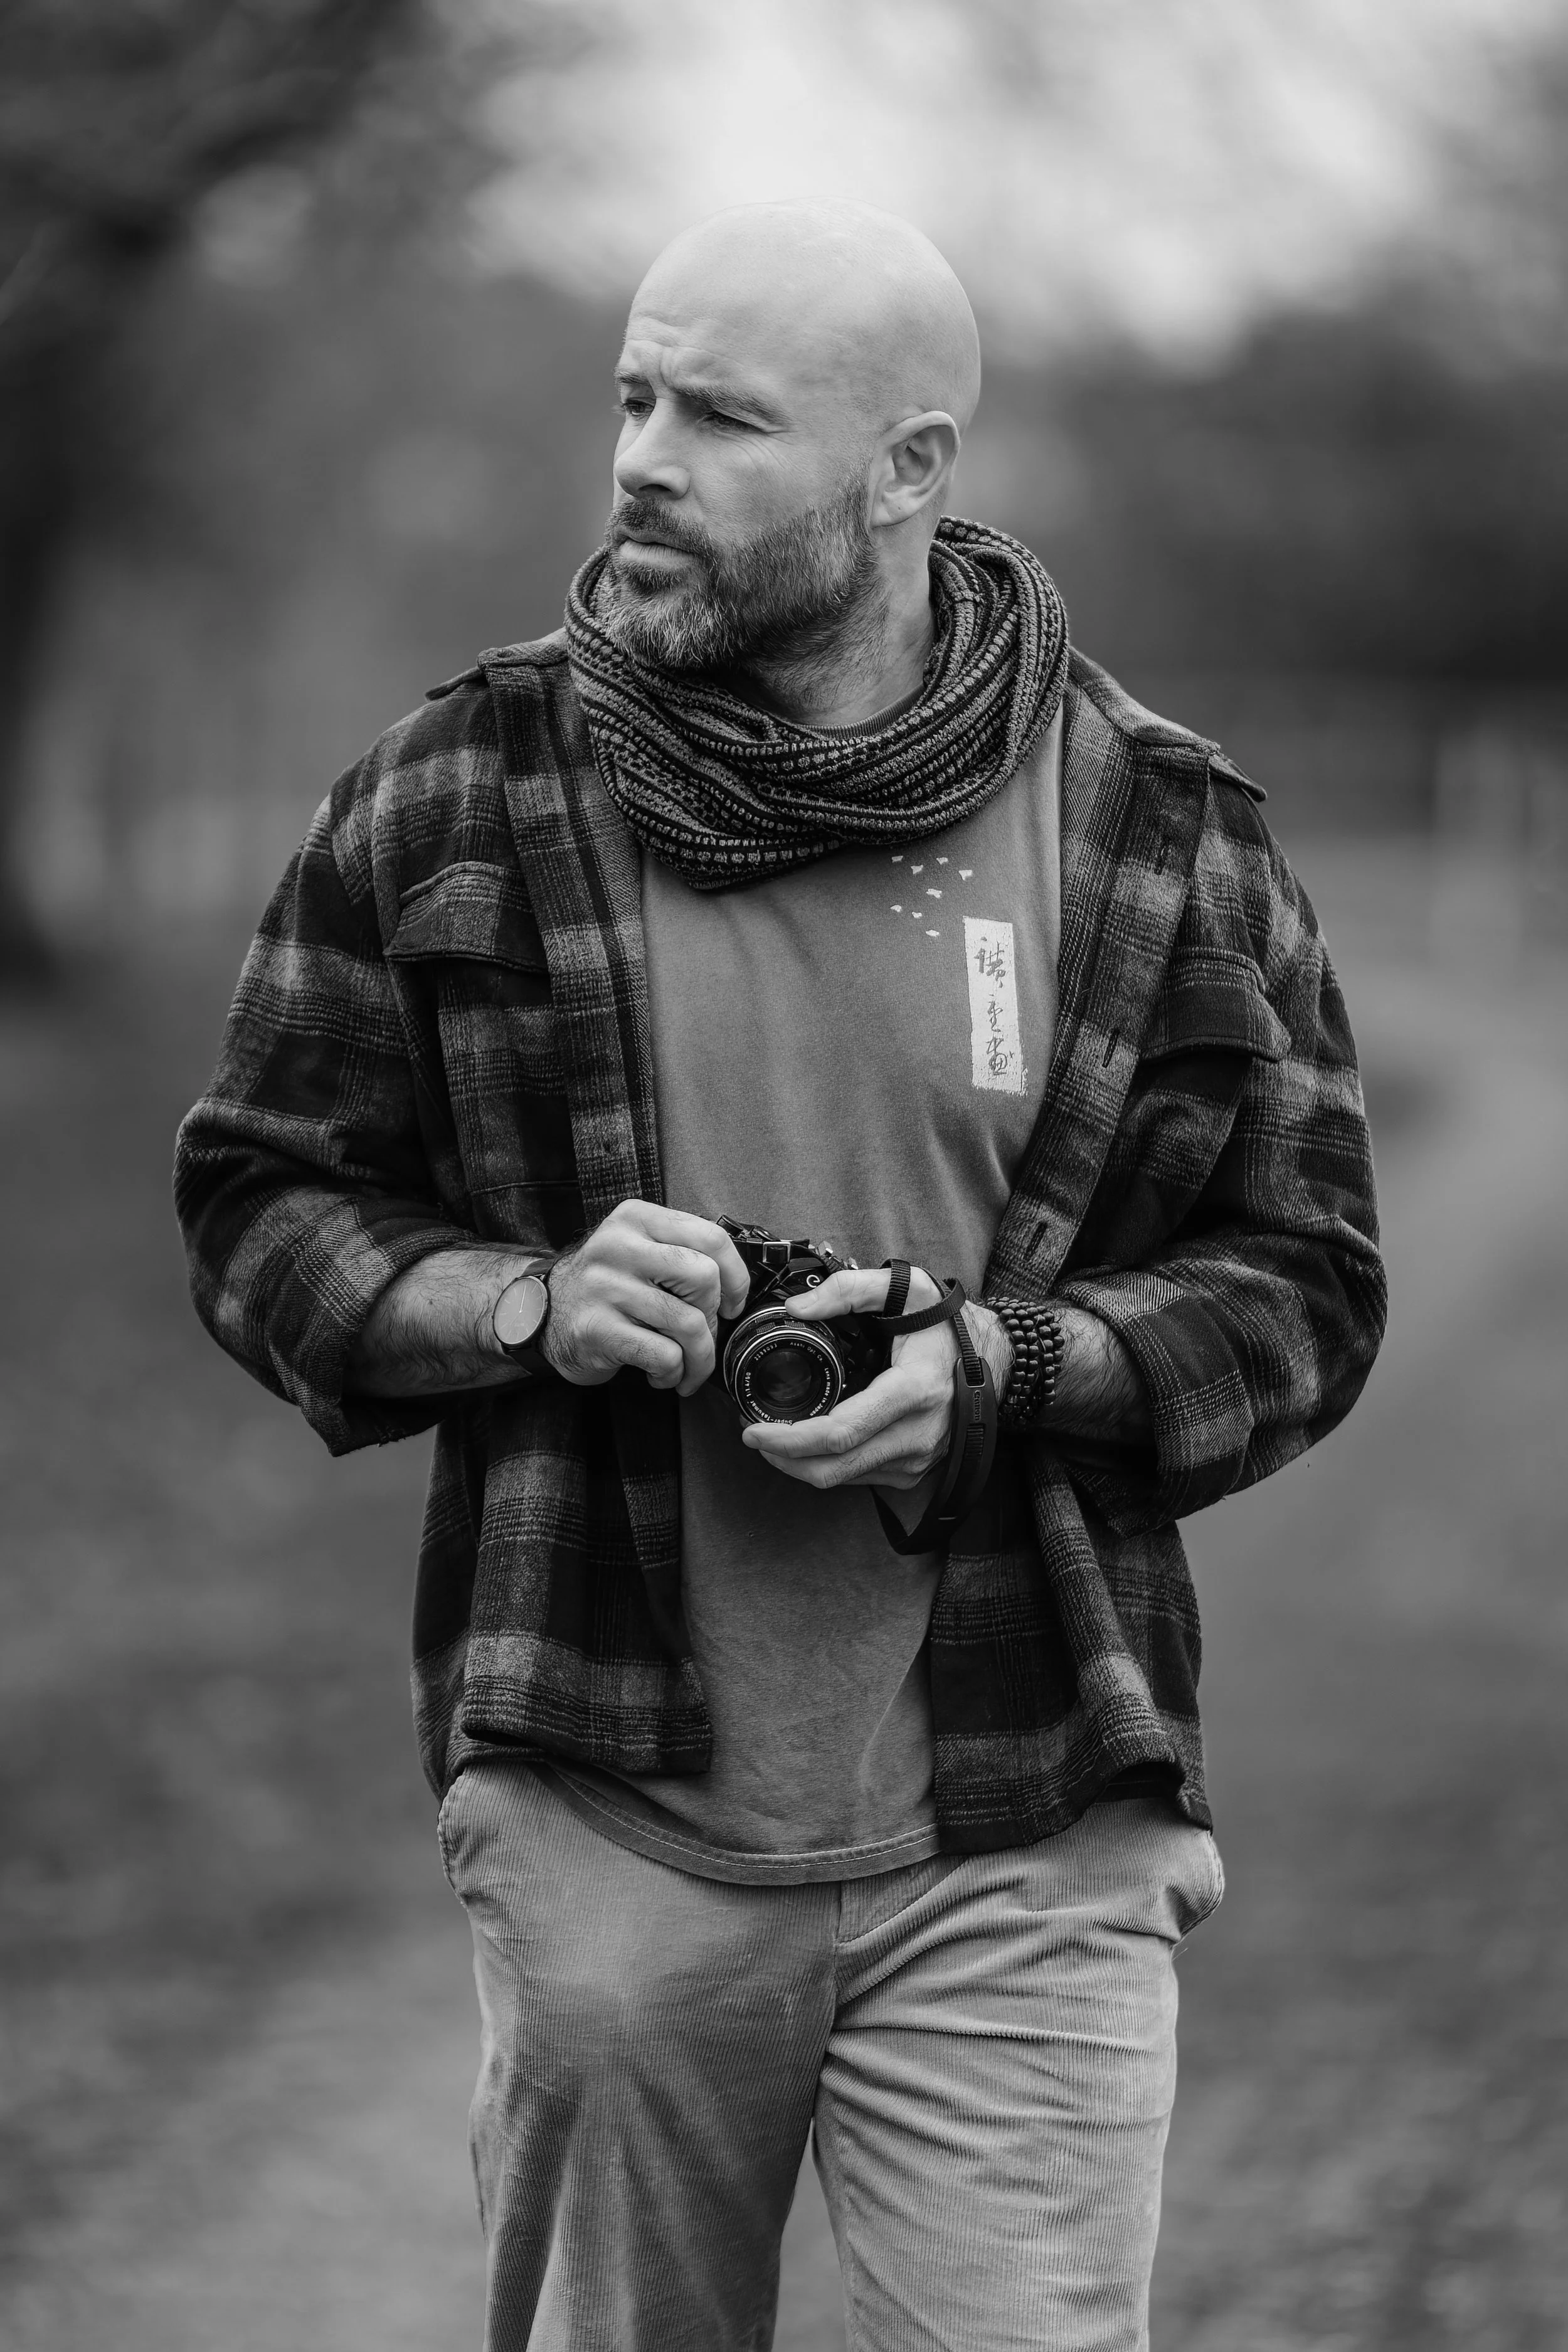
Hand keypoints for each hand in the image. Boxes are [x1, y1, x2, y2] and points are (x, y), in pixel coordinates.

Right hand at [543, 1200, 750, 1396]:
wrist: (539, 1315)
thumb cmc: (604, 1287)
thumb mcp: (636, 1248)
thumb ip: (679, 1252)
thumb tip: (735, 1287)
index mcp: (636, 1219)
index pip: (710, 1236)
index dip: (735, 1276)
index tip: (731, 1303)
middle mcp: (618, 1247)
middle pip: (704, 1278)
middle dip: (713, 1318)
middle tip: (701, 1335)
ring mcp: (605, 1287)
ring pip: (688, 1324)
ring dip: (698, 1358)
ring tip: (686, 1366)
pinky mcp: (597, 1329)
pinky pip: (664, 1355)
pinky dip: (673, 1373)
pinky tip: (660, 1373)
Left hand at [740, 1265, 1009, 1492]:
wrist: (997, 1359)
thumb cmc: (946, 1324)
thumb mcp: (906, 1287)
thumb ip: (850, 1289)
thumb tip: (798, 1308)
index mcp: (913, 1391)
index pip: (840, 1433)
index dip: (789, 1439)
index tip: (753, 1429)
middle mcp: (917, 1433)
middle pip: (833, 1468)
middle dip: (783, 1458)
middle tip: (753, 1435)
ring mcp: (917, 1457)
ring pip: (843, 1479)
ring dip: (801, 1464)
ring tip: (775, 1436)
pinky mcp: (913, 1470)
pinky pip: (859, 1478)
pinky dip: (827, 1464)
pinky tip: (811, 1441)